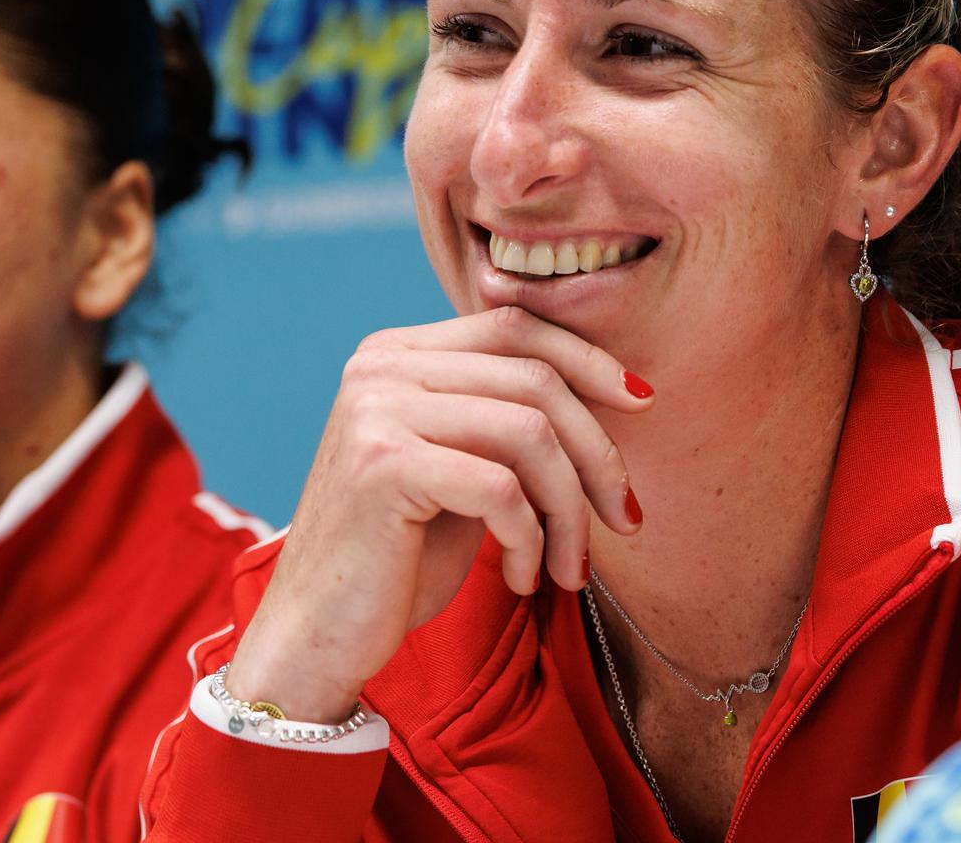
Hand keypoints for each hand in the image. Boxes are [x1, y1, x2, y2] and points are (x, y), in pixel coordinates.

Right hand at [224, 306, 651, 721]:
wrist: (317, 633)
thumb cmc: (398, 558)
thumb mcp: (459, 469)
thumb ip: (504, 417)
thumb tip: (617, 390)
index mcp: (395, 353)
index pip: (515, 327)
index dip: (588, 359)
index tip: (642, 402)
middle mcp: (380, 366)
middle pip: (534, 379)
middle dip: (598, 452)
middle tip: (626, 518)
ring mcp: (376, 410)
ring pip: (529, 433)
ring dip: (570, 510)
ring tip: (571, 567)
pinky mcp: (383, 465)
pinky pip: (502, 488)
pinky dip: (532, 539)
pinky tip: (526, 577)